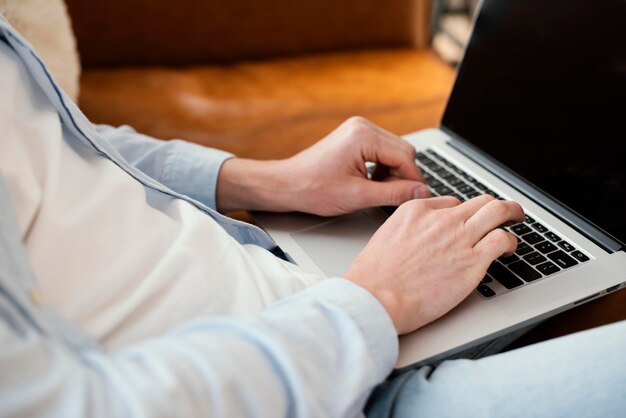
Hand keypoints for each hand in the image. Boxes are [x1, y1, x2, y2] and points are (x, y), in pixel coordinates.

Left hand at [216, 117, 429, 214]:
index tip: (417, 198)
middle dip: (402, 176)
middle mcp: (362, 126)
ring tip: (378, 192)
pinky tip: (371, 183)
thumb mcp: (358, 196)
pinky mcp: (354, 137)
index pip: (405, 156)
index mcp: (364, 136)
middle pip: (402, 151)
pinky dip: (381, 168)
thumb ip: (393, 193)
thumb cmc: (313, 190)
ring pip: (393, 152)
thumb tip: (421, 192)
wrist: (287, 185)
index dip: (413, 180)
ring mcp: (358, 129)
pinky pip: (380, 151)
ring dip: (392, 173)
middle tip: (395, 198)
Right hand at [344, 195, 524, 334]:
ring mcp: (459, 238)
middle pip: (480, 201)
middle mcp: (442, 220)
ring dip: (512, 214)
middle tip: (505, 212)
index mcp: (417, 211)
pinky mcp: (472, 262)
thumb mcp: (386, 236)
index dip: (462, 214)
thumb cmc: (375, 276)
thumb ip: (408, 230)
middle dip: (496, 206)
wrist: (377, 295)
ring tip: (516, 221)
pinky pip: (502, 240)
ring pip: (498, 211)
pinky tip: (508, 250)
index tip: (466, 224)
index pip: (452, 203)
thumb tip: (418, 237)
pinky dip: (510, 242)